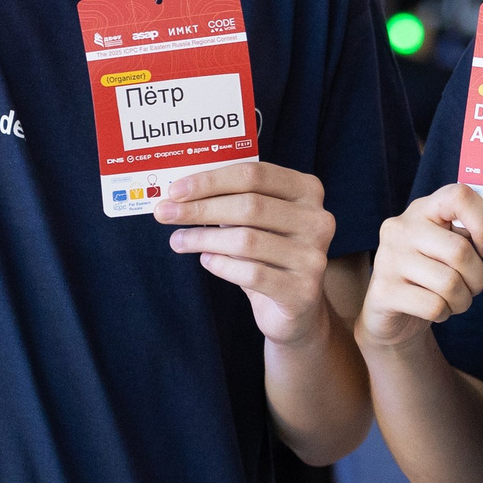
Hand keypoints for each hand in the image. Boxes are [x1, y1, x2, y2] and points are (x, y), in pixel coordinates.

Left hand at [154, 162, 336, 345]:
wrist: (297, 308)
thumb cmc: (269, 254)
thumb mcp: (256, 222)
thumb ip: (231, 201)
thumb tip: (180, 193)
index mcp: (307, 191)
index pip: (254, 174)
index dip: (210, 180)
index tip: (175, 190)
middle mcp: (318, 219)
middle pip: (249, 205)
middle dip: (200, 209)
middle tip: (165, 213)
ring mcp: (314, 257)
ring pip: (247, 240)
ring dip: (203, 239)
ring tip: (177, 241)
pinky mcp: (303, 291)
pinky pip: (252, 274)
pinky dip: (222, 265)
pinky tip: (206, 261)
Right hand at [359, 186, 482, 350]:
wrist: (390, 314)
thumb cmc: (429, 276)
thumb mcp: (446, 248)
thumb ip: (467, 237)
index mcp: (422, 210)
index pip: (459, 197)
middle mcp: (401, 228)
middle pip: (460, 251)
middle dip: (478, 278)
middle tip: (474, 286)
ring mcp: (388, 258)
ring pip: (449, 283)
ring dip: (463, 300)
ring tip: (455, 300)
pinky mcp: (384, 290)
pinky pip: (434, 306)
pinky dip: (445, 314)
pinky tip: (437, 310)